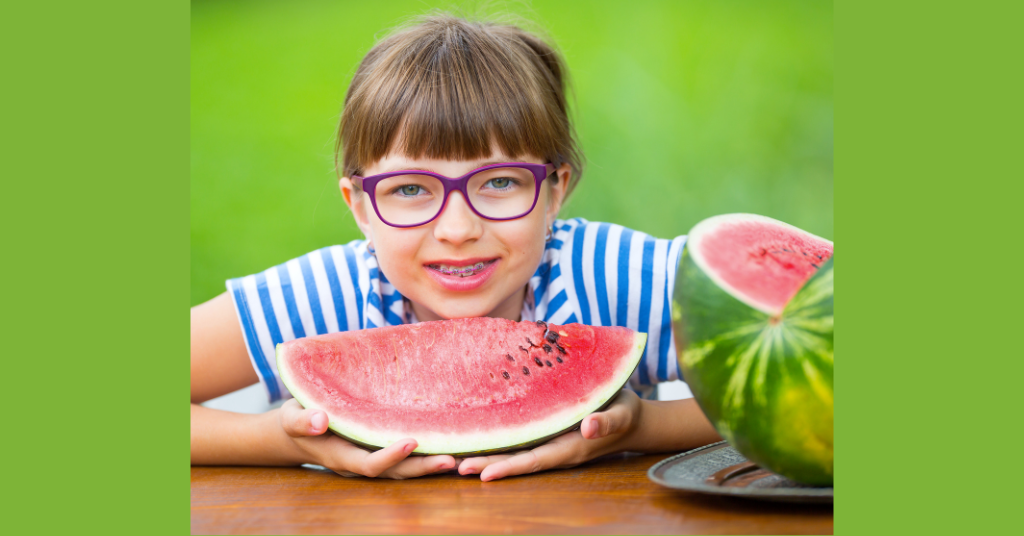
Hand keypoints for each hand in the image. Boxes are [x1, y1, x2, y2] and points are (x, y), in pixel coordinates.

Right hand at [280, 399, 456, 478]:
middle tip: (451, 460)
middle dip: (422, 469)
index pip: (369, 464)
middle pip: (395, 473)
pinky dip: (425, 457)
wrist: (297, 430)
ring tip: (460, 457)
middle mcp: (360, 463)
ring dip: (429, 466)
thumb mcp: (291, 417)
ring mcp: (371, 459)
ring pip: (404, 470)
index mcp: (340, 456)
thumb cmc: (296, 419)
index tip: (411, 441)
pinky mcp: (379, 451)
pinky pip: (405, 460)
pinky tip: (449, 445)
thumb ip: (302, 420)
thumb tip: (319, 420)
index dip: (390, 456)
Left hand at [457, 389, 642, 480]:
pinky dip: (496, 440)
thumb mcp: (622, 414)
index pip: (533, 461)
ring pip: (512, 451)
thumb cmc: (626, 412)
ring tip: (454, 458)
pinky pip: (517, 438)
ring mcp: (548, 442)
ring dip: (485, 455)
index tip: (484, 474)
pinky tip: (474, 437)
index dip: (509, 467)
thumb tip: (589, 428)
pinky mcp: (544, 431)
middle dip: (485, 465)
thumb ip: (607, 422)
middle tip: (454, 467)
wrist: (630, 416)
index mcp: (569, 448)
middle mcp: (554, 449)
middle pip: (515, 460)